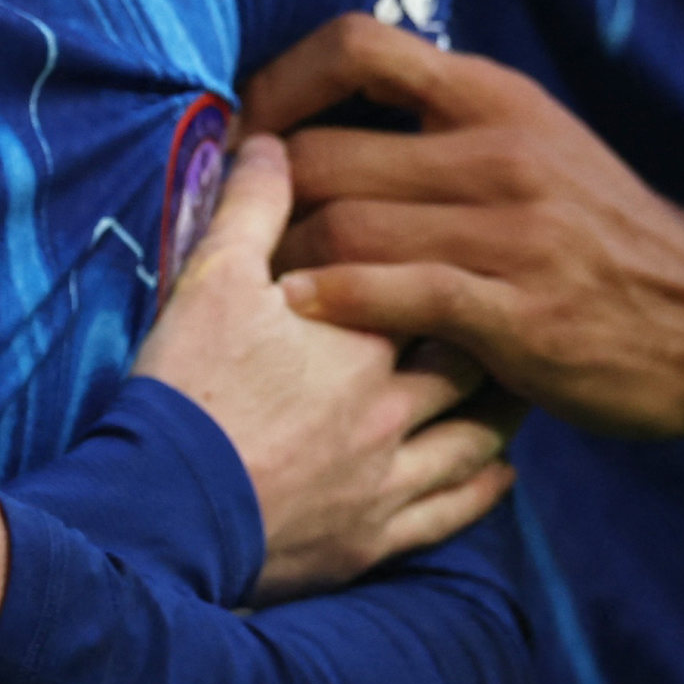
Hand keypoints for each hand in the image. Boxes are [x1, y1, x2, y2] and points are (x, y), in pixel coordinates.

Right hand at [134, 136, 519, 600]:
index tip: (479, 247)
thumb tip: (273, 141)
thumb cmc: (189, 391)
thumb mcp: (211, 281)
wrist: (163, 514)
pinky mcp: (369, 542)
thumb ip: (251, 207)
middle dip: (494, 339)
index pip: (434, 291)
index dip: (458, 268)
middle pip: (468, 368)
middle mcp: (391, 411)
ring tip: (520, 390)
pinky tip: (500, 474)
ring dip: (502, 415)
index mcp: (361, 341)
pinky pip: (448, 515)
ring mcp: (386, 483)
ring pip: (473, 443)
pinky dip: (483, 492)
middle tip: (513, 315)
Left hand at [246, 16, 683, 441]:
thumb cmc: (603, 235)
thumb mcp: (539, 145)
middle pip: (327, 152)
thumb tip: (334, 112)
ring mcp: (514, 233)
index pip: (360, 45)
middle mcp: (501, 152)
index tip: (245, 130)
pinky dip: (339, 301)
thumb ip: (448, 125)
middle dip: (259, 196)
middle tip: (231, 232)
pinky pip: (404, 292)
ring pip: (348, 226)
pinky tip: (303, 313)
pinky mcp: (523, 313)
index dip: (280, 81)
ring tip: (256, 287)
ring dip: (284, 261)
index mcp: (497, 98)